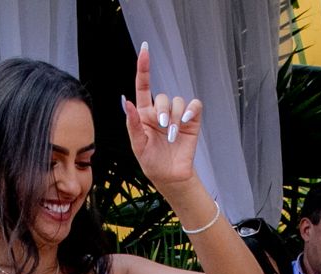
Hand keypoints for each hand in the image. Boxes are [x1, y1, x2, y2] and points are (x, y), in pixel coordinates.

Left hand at [122, 43, 200, 196]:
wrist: (170, 177)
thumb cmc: (151, 161)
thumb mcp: (137, 144)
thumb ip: (132, 123)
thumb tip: (126, 101)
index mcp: (144, 113)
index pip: (143, 86)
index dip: (144, 67)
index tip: (145, 49)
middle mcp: (161, 111)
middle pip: (163, 97)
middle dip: (163, 111)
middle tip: (163, 127)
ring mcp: (177, 116)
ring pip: (178, 102)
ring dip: (175, 117)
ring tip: (172, 136)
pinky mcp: (192, 122)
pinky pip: (194, 106)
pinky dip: (191, 111)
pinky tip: (185, 122)